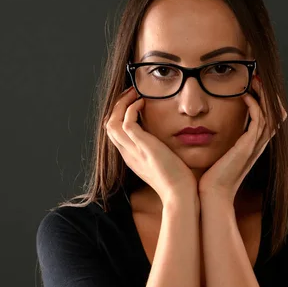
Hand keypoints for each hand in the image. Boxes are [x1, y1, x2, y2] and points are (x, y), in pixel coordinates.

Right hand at [105, 87, 196, 206]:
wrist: (179, 193)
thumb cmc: (177, 180)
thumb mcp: (162, 161)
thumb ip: (158, 149)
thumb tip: (164, 138)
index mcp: (131, 157)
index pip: (115, 133)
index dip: (120, 115)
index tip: (133, 102)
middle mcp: (127, 153)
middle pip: (108, 125)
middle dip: (117, 106)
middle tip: (131, 93)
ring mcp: (132, 150)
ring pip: (111, 122)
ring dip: (122, 104)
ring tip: (135, 93)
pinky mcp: (141, 146)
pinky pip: (126, 122)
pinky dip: (132, 109)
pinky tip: (143, 102)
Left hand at [198, 75, 287, 202]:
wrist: (211, 195)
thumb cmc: (210, 178)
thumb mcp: (216, 154)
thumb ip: (218, 141)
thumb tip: (206, 129)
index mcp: (251, 146)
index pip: (268, 119)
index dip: (265, 101)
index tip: (253, 86)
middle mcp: (256, 145)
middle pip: (275, 113)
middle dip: (268, 94)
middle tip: (257, 78)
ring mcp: (254, 146)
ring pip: (271, 114)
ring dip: (264, 95)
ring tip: (254, 80)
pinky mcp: (248, 147)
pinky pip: (259, 120)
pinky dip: (255, 105)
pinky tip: (244, 95)